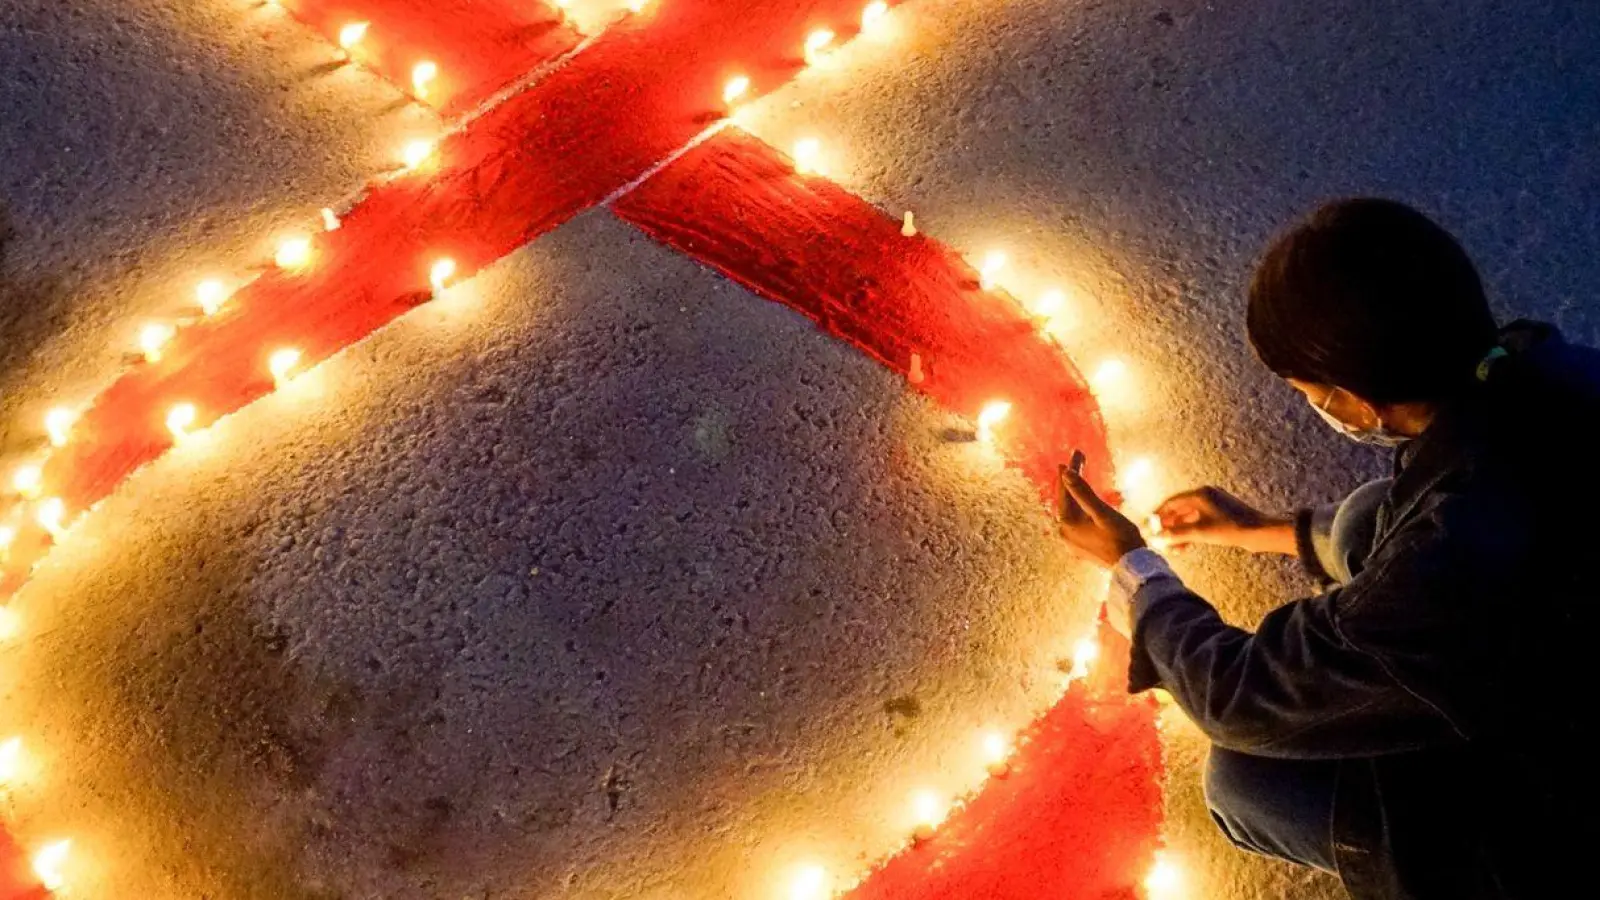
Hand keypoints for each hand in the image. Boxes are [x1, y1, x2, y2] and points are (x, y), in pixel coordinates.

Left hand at [1057, 466, 1145, 566]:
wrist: (1133, 567)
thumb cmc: (1121, 538)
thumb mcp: (1102, 512)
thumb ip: (1083, 492)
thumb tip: (1066, 473)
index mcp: (1067, 523)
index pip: (1066, 490)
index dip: (1071, 470)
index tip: (1075, 453)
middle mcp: (1064, 532)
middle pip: (1067, 499)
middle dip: (1073, 479)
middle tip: (1078, 458)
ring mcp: (1071, 541)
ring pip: (1072, 509)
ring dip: (1076, 492)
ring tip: (1079, 474)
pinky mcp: (1080, 546)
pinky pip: (1077, 520)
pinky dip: (1080, 507)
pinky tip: (1085, 501)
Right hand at [1153, 486, 1294, 554]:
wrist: (1259, 532)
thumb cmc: (1232, 528)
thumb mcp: (1200, 532)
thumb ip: (1176, 534)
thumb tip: (1157, 538)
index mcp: (1200, 494)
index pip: (1172, 502)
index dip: (1158, 515)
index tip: (1149, 526)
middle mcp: (1206, 495)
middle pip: (1179, 510)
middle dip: (1168, 526)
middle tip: (1159, 539)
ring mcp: (1214, 505)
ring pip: (1189, 518)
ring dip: (1179, 532)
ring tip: (1172, 548)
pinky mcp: (1220, 515)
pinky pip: (1199, 522)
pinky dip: (1191, 532)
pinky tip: (1186, 545)